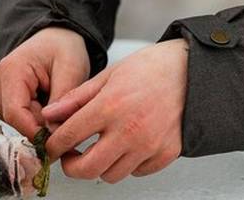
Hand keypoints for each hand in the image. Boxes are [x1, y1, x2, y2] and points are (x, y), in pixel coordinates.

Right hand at [0, 26, 89, 138]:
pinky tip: (46, 104)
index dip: (35, 132)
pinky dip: (34, 117)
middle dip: (41, 125)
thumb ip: (62, 100)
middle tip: (65, 118)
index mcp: (11, 70)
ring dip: (38, 121)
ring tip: (55, 103)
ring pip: (16, 122)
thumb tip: (52, 132)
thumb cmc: (63, 49)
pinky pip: (17, 119)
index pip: (15, 113)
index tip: (56, 141)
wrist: (55, 39)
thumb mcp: (71, 68)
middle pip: (15, 120)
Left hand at [41, 38, 187, 183]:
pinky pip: (138, 172)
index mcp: (110, 106)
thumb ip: (77, 98)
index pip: (68, 137)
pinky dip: (129, 164)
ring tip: (104, 147)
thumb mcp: (109, 74)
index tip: (53, 146)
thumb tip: (50, 115)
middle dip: (72, 166)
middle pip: (87, 169)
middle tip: (72, 156)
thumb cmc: (152, 68)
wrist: (193, 71)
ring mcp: (149, 145)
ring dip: (101, 165)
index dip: (54, 145)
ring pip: (111, 175)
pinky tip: (128, 146)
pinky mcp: (166, 153)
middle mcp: (129, 130)